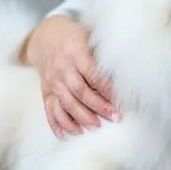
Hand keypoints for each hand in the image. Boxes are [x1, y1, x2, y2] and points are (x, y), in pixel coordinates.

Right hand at [23, 14, 119, 136]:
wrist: (44, 36)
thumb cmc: (73, 36)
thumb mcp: (88, 35)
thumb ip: (103, 52)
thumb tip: (126, 69)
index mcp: (75, 52)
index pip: (93, 74)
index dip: (107, 88)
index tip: (120, 100)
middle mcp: (62, 68)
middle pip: (80, 91)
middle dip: (98, 106)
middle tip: (114, 117)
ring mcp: (52, 81)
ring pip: (66, 103)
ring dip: (81, 118)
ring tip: (96, 127)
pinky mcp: (46, 91)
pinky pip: (50, 110)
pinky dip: (59, 124)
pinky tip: (71, 134)